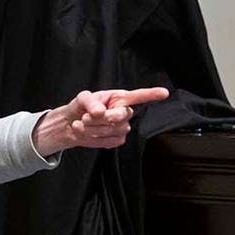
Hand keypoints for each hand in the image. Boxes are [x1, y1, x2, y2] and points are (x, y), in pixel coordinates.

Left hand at [31, 87, 169, 156]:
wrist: (70, 124)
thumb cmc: (80, 107)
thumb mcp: (82, 99)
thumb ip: (90, 102)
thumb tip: (100, 111)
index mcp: (120, 98)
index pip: (139, 96)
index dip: (151, 94)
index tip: (164, 93)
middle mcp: (125, 112)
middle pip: (123, 116)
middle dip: (103, 118)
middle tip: (85, 117)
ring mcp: (122, 127)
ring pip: (114, 130)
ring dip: (93, 128)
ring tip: (80, 123)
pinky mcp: (116, 140)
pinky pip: (109, 141)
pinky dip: (93, 138)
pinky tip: (84, 132)